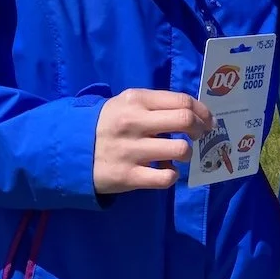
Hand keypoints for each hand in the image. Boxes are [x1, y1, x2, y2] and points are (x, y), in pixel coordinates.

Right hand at [94, 89, 213, 193]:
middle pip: (185, 121)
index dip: (202, 111)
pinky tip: (165, 171)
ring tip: (178, 154)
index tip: (208, 120)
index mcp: (136, 101)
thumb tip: (192, 112)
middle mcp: (135, 122)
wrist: (71, 150)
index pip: (182, 101)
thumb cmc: (106, 123)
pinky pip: (165, 177)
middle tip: (200, 136)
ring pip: (180, 150)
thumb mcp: (125, 103)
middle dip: (201, 130)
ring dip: (186, 154)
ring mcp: (132, 150)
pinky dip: (171, 175)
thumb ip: (155, 104)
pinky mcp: (128, 176)